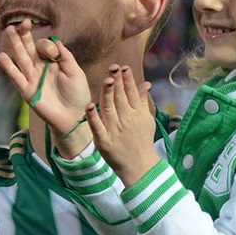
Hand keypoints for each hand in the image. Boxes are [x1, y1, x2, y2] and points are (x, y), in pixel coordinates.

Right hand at [0, 24, 91, 139]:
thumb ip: (66, 57)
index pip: (44, 46)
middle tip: (22, 22)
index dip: (47, 46)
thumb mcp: (76, 73)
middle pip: (29, 47)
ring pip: (21, 58)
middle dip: (25, 34)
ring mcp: (32, 78)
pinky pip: (16, 77)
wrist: (74, 117)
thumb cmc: (77, 95)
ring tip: (8, 30)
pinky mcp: (27, 90)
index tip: (54, 56)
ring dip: (15, 44)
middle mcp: (40, 67)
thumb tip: (56, 41)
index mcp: (52, 61)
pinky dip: (9, 67)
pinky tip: (2, 56)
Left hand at [87, 65, 159, 186]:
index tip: (123, 67)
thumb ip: (142, 101)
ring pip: (109, 108)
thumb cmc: (142, 141)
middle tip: (113, 68)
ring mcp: (114, 131)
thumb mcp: (146, 120)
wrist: (139, 166)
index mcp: (136, 114)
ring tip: (107, 80)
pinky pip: (97, 127)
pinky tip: (89, 105)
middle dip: (117, 82)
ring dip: (107, 94)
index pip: (131, 93)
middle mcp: (126, 120)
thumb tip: (145, 83)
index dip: (127, 80)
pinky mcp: (104, 141)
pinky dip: (93, 117)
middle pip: (120, 98)